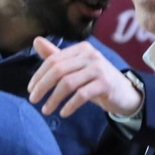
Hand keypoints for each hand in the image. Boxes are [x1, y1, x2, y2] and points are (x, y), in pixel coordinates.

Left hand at [28, 37, 142, 118]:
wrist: (124, 92)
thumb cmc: (96, 80)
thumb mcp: (76, 68)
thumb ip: (56, 56)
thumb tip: (36, 41)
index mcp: (81, 49)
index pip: (53, 60)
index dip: (39, 75)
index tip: (30, 90)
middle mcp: (90, 55)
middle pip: (58, 70)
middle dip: (42, 86)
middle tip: (33, 100)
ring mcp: (98, 69)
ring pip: (68, 83)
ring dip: (53, 99)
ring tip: (46, 110)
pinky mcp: (105, 84)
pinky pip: (82, 95)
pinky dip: (70, 105)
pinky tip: (63, 113)